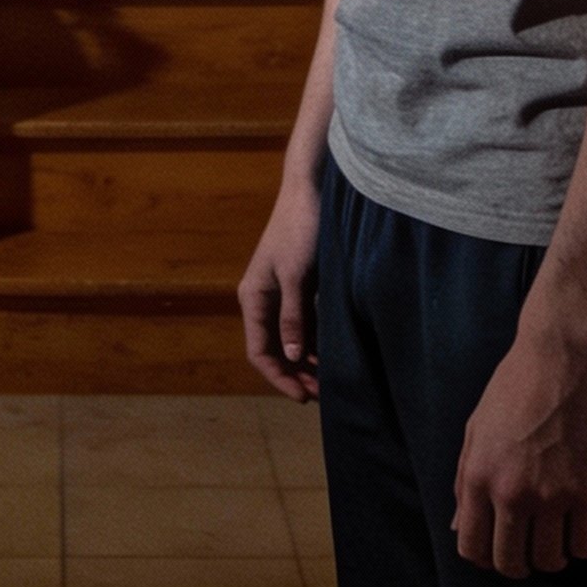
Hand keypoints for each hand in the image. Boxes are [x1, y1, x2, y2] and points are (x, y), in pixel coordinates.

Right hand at [239, 178, 321, 400]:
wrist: (311, 189)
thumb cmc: (300, 229)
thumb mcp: (297, 275)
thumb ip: (294, 316)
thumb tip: (292, 355)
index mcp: (254, 297)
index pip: (258, 350)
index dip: (278, 377)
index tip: (303, 396)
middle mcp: (264, 299)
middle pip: (274, 349)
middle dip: (294, 374)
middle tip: (322, 395)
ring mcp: (283, 294)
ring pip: (290, 339)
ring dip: (306, 362)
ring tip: (330, 381)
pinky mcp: (301, 286)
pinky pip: (304, 325)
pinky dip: (315, 343)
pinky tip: (332, 354)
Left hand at [452, 326, 586, 577]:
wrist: (563, 355)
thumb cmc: (517, 384)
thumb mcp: (476, 428)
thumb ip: (464, 478)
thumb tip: (457, 524)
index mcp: (477, 475)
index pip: (472, 547)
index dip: (485, 557)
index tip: (500, 550)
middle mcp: (510, 492)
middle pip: (511, 563)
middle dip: (520, 563)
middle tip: (532, 545)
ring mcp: (551, 495)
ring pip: (551, 561)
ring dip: (555, 555)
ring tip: (559, 533)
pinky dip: (586, 545)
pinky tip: (585, 529)